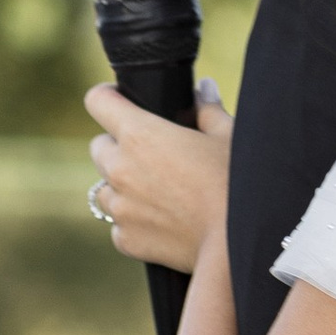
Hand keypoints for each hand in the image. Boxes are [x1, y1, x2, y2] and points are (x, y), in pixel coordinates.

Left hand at [84, 80, 231, 267]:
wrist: (235, 245)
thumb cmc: (237, 184)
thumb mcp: (229, 137)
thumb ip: (209, 109)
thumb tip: (203, 89)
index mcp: (140, 134)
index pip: (98, 101)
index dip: (108, 97)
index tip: (121, 101)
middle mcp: (120, 168)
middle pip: (99, 146)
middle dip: (119, 147)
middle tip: (154, 155)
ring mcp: (119, 207)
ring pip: (104, 189)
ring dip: (123, 186)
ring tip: (158, 193)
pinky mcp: (125, 239)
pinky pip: (119, 225)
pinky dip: (134, 222)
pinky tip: (164, 222)